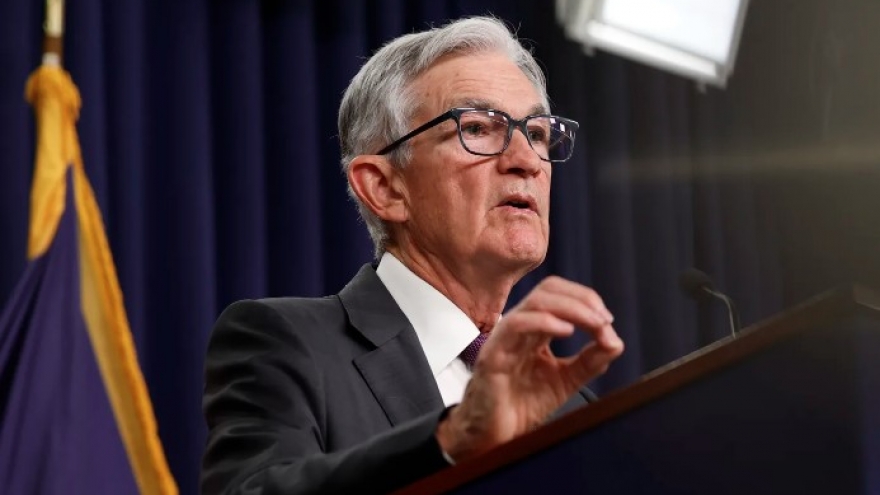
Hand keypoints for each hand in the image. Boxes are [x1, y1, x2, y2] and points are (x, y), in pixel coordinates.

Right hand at [436, 276, 622, 460]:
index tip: (608, 322)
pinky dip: (545, 322)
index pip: (559, 294)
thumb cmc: (522, 406)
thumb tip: (615, 342)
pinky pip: (517, 325)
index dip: (586, 301)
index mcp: (534, 329)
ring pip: (536, 302)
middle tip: (604, 321)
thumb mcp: (567, 380)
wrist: (496, 436)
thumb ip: (591, 361)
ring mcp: (505, 337)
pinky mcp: (494, 353)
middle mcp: (519, 327)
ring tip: (594, 324)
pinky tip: (567, 332)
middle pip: (549, 289)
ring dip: (572, 308)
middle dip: (583, 300)